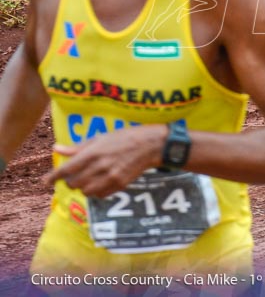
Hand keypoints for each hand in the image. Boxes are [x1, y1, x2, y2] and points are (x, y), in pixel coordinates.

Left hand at [44, 125, 164, 197]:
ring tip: (87, 180)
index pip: (66, 170)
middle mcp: (100, 166)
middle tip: (73, 176)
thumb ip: (78, 147)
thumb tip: (56, 149)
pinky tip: (100, 183)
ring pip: (85, 191)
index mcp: (93, 153)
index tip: (45, 181)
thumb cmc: (125, 137)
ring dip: (82, 187)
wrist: (151, 145)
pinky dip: (96, 191)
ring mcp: (110, 177)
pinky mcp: (120, 185)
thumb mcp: (100, 138)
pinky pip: (100, 195)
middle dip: (70, 181)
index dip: (53, 177)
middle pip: (74, 183)